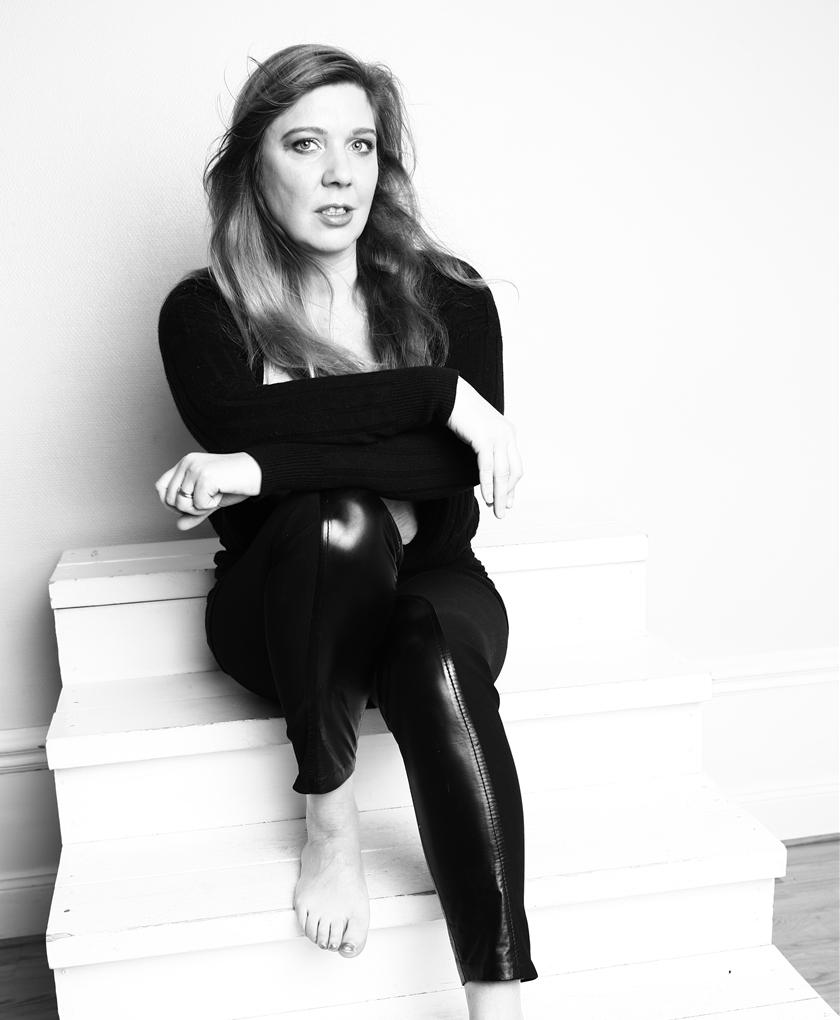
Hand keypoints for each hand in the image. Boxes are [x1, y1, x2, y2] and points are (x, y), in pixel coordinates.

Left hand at [155, 452, 261, 530]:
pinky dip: (211, 505)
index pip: (161, 487)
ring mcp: (195, 468)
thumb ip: (193, 511)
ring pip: (182, 503)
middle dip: (188, 508)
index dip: (169, 502)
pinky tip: (221, 493)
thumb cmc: (235, 483)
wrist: (257, 473)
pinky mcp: (205, 476)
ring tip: (215, 496)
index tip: (188, 506)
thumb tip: (179, 525)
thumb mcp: (210, 499)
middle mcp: (187, 463)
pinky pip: (198, 504)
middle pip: (170, 498)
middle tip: (207, 501)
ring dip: (200, 508)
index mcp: (185, 463)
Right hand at [446, 377, 522, 517]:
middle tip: (501, 511)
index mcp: (508, 433)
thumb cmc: (459, 413)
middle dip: (507, 494)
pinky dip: (488, 484)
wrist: (448, 395)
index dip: (512, 487)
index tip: (507, 502)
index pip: (515, 466)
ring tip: (495, 510)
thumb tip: (486, 467)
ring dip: (499, 495)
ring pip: (502, 473)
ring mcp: (497, 436)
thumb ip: (486, 447)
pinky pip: (488, 467)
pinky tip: (486, 497)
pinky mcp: (484, 438)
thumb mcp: (478, 432)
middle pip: (513, 472)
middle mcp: (507, 434)